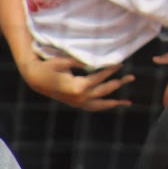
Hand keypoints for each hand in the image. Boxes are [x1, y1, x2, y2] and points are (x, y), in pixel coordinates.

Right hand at [19, 57, 133, 110]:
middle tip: (132, 77)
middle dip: (119, 83)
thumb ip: (80, 61)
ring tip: (128, 103)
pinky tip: (113, 105)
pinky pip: (92, 108)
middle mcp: (79, 98)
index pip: (99, 78)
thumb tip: (97, 60)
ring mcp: (76, 103)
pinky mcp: (75, 104)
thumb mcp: (64, 61)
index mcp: (77, 87)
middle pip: (104, 91)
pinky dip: (103, 107)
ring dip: (115, 102)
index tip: (120, 63)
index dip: (110, 70)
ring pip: (100, 105)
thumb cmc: (49, 66)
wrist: (35, 79)